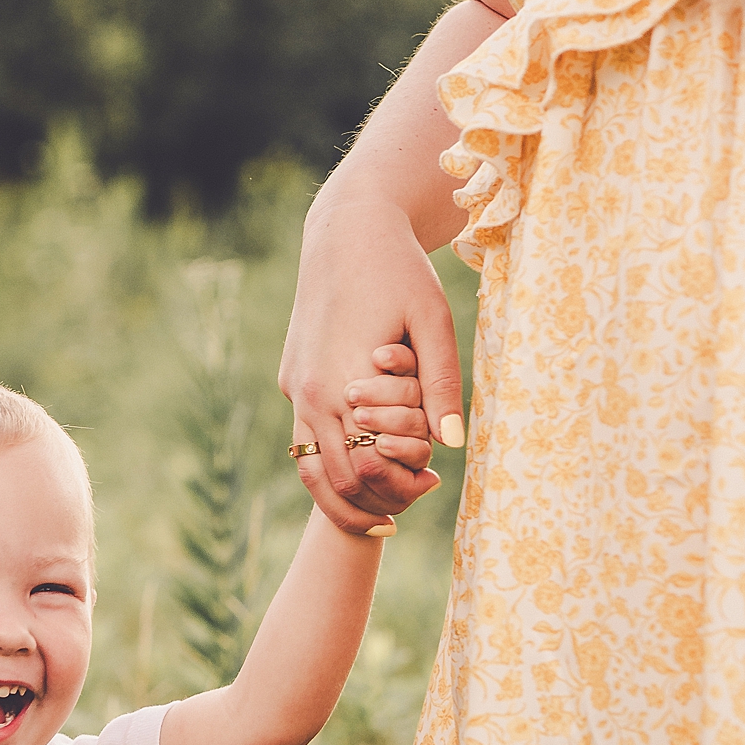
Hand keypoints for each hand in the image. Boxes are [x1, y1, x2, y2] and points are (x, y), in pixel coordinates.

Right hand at [279, 197, 464, 536]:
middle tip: (408, 510)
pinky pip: (305, 442)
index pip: (368, 468)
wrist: (346, 232)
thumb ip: (442, 385)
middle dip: (372, 503)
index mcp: (345, 385)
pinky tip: (360, 466)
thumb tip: (452, 445)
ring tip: (379, 512)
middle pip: (337, 481)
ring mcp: (295, 392)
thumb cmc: (400, 271)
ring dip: (343, 498)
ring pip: (311, 471)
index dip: (401, 487)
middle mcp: (312, 396)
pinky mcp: (292, 382)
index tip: (432, 486)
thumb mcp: (434, 322)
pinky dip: (330, 466)